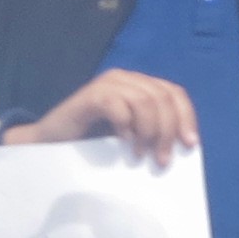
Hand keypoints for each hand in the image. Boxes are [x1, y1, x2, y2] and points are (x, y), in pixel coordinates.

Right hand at [14, 68, 197, 163]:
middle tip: (161, 159)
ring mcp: (107, 84)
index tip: (189, 145)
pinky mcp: (90, 94)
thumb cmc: (90, 142)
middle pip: (162, 97)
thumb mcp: (131, 135)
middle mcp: (125, 78)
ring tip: (141, 155)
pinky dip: (124, 125)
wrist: (49, 143)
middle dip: (167, 130)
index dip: (185, 117)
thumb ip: (152, 131)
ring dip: (149, 131)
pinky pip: (118, 105)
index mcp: (139, 84)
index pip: (173, 93)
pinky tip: (122, 142)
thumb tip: (184, 144)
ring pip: (145, 100)